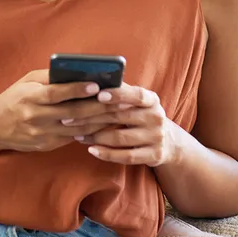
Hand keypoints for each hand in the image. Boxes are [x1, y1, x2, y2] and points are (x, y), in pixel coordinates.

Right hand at [0, 70, 116, 152]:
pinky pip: (73, 138)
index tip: (95, 85)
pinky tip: (105, 124)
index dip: (76, 90)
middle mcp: (36, 117)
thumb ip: (49, 77)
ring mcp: (42, 134)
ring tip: (118, 112)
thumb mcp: (26, 82)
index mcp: (30, 97)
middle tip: (120, 100)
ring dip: (100, 120)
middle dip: (98, 107)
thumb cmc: (13, 98)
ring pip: (77, 128)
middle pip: (72, 113)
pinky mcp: (47, 145)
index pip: (55, 93)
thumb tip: (77, 71)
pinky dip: (90, 131)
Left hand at [65, 83, 184, 166]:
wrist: (168, 142)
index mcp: (151, 100)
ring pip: (120, 138)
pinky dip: (107, 154)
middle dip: (92, 117)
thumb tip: (90, 80)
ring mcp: (156, 137)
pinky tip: (92, 150)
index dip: (118, 94)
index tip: (98, 95)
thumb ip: (119, 92)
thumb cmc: (140, 115)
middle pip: (121, 116)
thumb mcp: (136, 102)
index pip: (135, 95)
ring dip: (95, 137)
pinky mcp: (154, 155)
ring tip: (77, 135)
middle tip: (69, 117)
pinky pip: (126, 156)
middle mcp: (156, 117)